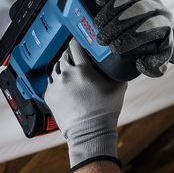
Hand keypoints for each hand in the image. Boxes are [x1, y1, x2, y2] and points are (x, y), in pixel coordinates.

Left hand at [44, 38, 126, 170]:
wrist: (89, 132)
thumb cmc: (105, 111)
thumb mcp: (119, 88)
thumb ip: (119, 72)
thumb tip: (125, 63)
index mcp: (83, 70)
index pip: (76, 45)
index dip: (77, 40)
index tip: (79, 40)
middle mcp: (67, 74)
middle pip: (65, 55)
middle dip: (70, 54)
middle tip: (76, 57)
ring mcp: (56, 85)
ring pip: (56, 67)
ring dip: (62, 67)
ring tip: (70, 71)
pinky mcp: (49, 95)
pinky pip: (50, 81)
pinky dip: (56, 80)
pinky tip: (64, 83)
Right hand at [93, 0, 173, 76]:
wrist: (161, 28)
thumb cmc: (156, 46)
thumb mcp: (159, 60)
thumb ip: (153, 66)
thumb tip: (141, 62)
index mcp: (165, 24)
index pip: (150, 26)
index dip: (131, 37)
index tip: (114, 49)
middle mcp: (157, 7)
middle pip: (138, 10)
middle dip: (117, 25)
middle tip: (101, 39)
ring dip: (111, 9)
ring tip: (97, 24)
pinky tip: (99, 1)